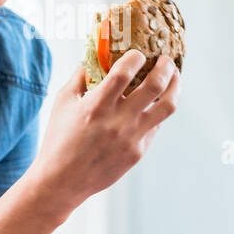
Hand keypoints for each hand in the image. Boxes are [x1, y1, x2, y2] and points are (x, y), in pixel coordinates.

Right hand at [31, 49, 179, 210]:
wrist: (62, 180)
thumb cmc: (58, 140)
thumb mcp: (62, 105)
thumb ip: (78, 79)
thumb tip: (92, 59)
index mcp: (96, 106)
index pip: (124, 72)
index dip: (135, 57)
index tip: (137, 53)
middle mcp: (118, 120)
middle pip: (156, 85)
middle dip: (165, 66)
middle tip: (164, 59)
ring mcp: (132, 137)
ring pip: (168, 106)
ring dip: (175, 86)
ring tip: (173, 77)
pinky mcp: (138, 151)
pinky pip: (156, 126)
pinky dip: (157, 111)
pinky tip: (154, 105)